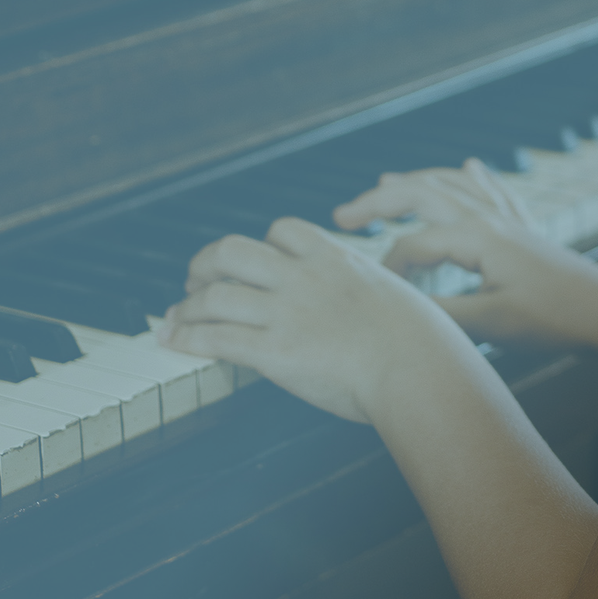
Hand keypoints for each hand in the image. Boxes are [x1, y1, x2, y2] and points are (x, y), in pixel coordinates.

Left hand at [158, 216, 458, 424]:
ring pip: (216, 293)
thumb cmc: (422, 341)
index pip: (283, 230)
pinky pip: (216, 338)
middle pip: (234, 250)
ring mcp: (287, 313)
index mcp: (336, 259)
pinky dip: (187, 338)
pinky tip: (175, 344)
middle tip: (196, 282)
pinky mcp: (275, 351)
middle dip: (206, 264)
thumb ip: (367, 291)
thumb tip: (367, 305)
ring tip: (175, 319)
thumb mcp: (395, 294)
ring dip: (187, 307)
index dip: (259, 244)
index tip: (248, 261)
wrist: (417, 368)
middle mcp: (304, 278)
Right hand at [333, 158, 597, 369]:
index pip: (414, 241)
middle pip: (423, 192)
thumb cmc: (552, 319)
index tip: (376, 291)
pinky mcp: (525, 229)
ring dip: (416, 182)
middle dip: (379, 200)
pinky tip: (471, 165)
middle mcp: (490, 218)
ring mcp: (509, 219)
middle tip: (342, 215)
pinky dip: (472, 177)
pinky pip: (492, 191)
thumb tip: (399, 305)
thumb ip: (442, 311)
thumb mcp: (492, 324)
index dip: (387, 265)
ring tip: (385, 182)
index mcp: (477, 237)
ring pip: (453, 185)